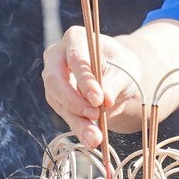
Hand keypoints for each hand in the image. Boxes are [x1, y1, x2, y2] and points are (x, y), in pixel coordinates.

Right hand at [41, 26, 141, 147]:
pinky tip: (91, 140)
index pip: (75, 59)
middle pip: (56, 80)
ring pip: (58, 102)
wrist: (118, 74)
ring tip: (96, 138)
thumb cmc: (121, 65)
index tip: (98, 99)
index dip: (85, 80)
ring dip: (77, 121)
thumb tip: (105, 101)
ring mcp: (53, 78)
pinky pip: (65, 114)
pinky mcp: (56, 98)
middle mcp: (57, 57)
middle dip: (75, 101)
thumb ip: (114, 82)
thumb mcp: (125, 69)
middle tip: (95, 116)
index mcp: (76, 38)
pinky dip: (79, 128)